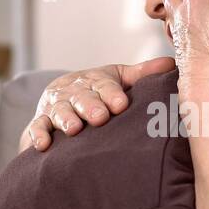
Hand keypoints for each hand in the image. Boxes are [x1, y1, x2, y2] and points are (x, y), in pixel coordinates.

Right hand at [20, 56, 174, 152]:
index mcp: (94, 80)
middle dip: (90, 106)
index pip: (103, 85)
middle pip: (81, 98)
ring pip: (60, 111)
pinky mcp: (40, 121)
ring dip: (66, 119)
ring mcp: (55, 107)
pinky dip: (38, 135)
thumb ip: (142, 74)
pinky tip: (43, 145)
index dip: (111, 94)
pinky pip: (37, 127)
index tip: (121, 104)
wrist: (58, 94)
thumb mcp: (118, 78)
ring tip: (74, 129)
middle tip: (100, 117)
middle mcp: (73, 91)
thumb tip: (171, 64)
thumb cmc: (96, 90)